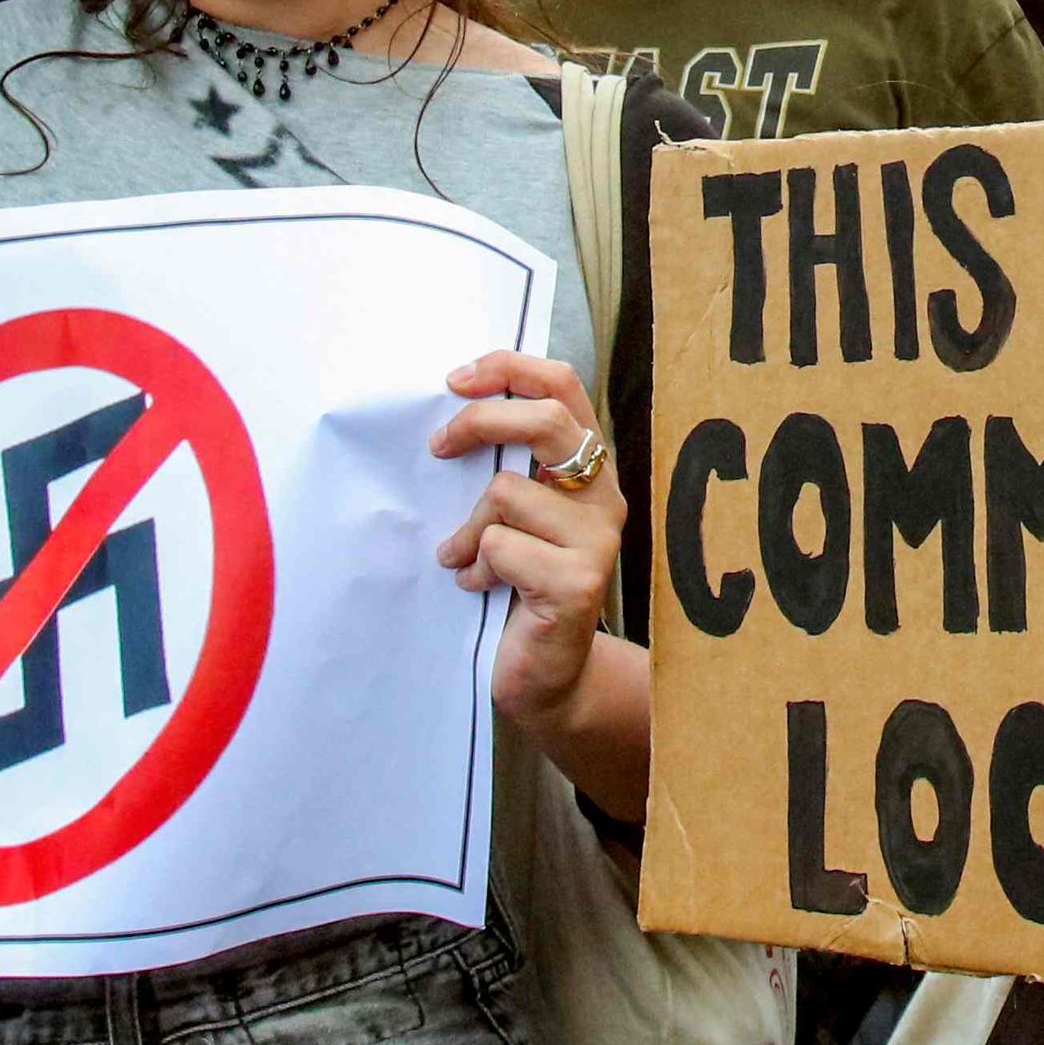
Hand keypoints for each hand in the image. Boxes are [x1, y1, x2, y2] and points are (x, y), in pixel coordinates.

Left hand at [432, 350, 618, 734]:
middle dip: (481, 422)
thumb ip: (505, 468)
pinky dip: (475, 569)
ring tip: (468, 559)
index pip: (563, 387)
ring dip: (469, 528)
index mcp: (589, 467)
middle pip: (546, 422)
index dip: (510, 369)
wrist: (546, 675)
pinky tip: (482, 590)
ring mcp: (597, 540)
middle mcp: (604, 495)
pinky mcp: (578, 582)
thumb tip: (450, 416)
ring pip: (507, 492)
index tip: (456, 380)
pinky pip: (500, 547)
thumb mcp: (515, 516)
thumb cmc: (520, 587)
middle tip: (438, 448)